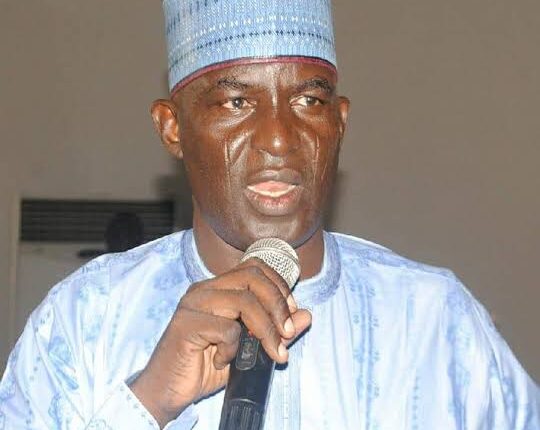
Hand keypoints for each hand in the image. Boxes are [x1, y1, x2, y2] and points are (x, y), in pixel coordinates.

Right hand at [128, 258, 311, 427]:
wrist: (168, 391)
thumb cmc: (205, 367)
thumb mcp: (249, 349)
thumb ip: (276, 330)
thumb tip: (306, 315)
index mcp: (218, 288)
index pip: (255, 268)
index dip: (280, 287)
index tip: (292, 313)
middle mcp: (205, 289)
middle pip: (253, 277)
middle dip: (278, 305)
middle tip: (286, 334)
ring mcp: (194, 304)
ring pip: (243, 300)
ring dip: (265, 329)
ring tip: (270, 352)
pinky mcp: (186, 324)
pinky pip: (226, 329)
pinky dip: (233, 348)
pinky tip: (223, 361)